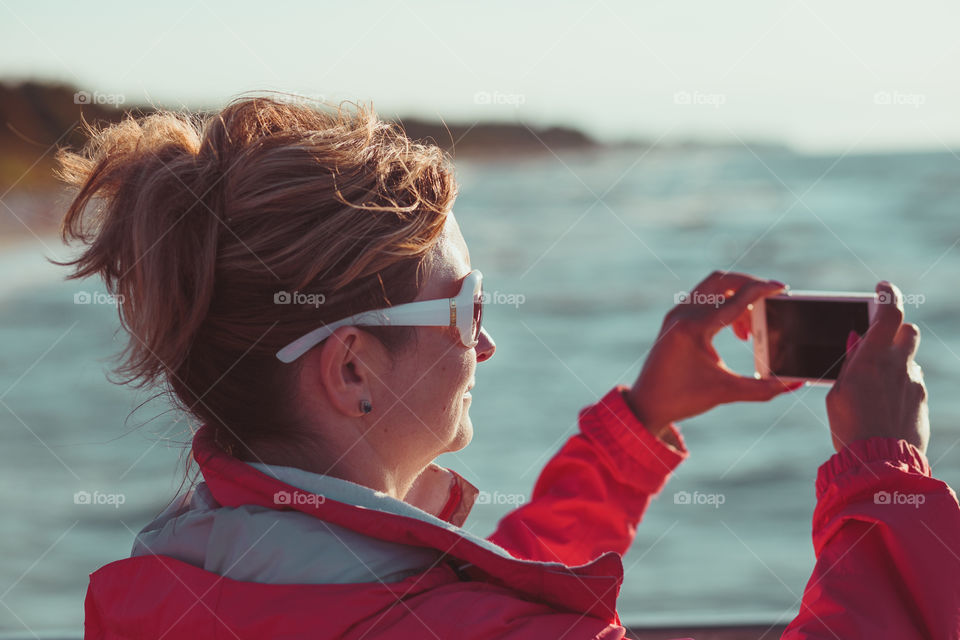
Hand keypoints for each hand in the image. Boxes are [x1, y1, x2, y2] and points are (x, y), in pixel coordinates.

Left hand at [626, 271, 801, 439]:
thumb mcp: (726, 393)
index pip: (736, 299)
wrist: (646, 404)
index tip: (783, 288)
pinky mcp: (674, 319)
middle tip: (770, 300)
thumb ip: (765, 389)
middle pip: (723, 280)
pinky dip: (722, 303)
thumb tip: (795, 383)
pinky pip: (703, 297)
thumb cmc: (683, 398)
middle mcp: (682, 314)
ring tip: (750, 328)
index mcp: (694, 328)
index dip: (763, 290)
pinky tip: (735, 327)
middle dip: (750, 284)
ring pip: (712, 286)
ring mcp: (676, 314)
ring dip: (736, 295)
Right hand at [826, 281, 928, 454]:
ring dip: (896, 361)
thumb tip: (857, 340)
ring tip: (875, 382)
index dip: (888, 295)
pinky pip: (913, 383)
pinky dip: (900, 385)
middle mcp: (899, 367)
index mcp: (872, 360)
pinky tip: (884, 404)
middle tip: (877, 339)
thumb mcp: (837, 393)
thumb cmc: (850, 428)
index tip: (882, 287)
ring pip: (910, 359)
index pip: (890, 313)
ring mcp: (914, 384)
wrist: (880, 464)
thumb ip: (850, 363)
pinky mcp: (921, 401)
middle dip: (895, 330)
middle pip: (908, 331)